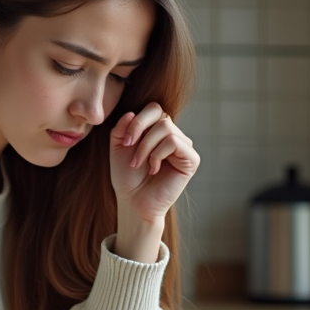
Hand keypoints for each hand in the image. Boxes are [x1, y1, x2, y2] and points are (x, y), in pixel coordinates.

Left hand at [110, 103, 199, 223]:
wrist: (134, 201)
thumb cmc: (127, 176)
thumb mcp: (118, 147)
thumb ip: (122, 128)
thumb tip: (131, 112)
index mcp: (157, 129)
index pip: (153, 108)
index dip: (137, 121)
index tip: (125, 142)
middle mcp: (173, 134)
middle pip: (160, 114)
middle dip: (140, 132)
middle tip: (130, 152)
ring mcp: (184, 146)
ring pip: (166, 128)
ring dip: (147, 147)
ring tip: (140, 164)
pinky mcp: (191, 159)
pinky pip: (175, 142)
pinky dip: (159, 154)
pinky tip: (154, 169)